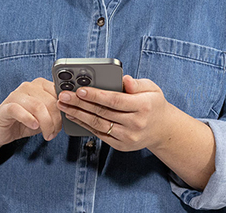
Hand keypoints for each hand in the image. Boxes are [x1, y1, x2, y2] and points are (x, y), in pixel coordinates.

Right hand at [0, 78, 61, 146]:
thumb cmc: (23, 121)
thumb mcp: (43, 116)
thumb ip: (55, 112)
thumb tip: (69, 114)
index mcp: (40, 85)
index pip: (58, 93)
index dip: (65, 108)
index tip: (66, 121)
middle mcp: (28, 86)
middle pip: (50, 101)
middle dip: (56, 121)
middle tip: (54, 132)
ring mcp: (16, 95)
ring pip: (37, 106)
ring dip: (46, 124)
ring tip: (47, 134)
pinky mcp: (6, 107)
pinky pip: (18, 110)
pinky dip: (28, 119)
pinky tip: (33, 126)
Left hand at [57, 75, 178, 151]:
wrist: (162, 130)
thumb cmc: (153, 104)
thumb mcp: (152, 88)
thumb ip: (137, 83)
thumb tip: (125, 80)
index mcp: (143, 107)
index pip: (115, 101)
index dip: (96, 96)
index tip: (80, 90)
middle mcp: (135, 124)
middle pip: (103, 113)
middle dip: (80, 104)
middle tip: (63, 95)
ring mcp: (127, 137)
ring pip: (98, 124)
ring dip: (78, 115)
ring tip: (63, 105)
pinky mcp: (121, 145)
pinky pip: (99, 134)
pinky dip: (84, 125)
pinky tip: (73, 116)